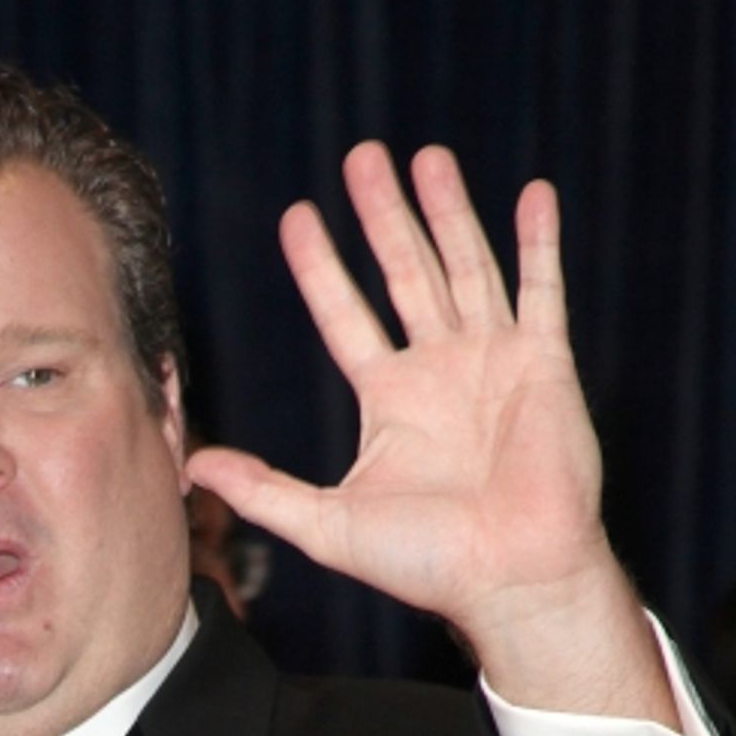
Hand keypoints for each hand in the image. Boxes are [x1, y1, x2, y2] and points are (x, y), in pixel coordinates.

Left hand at [190, 145, 676, 721]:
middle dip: (383, 215)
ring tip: (426, 158)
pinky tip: (534, 195)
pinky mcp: (544, 365)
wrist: (510, 579)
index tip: (296, 217)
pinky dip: (540, 243)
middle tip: (362, 156)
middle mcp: (439, 372)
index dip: (321, 267)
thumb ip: (262, 490)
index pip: (345, 315)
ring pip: (466, 267)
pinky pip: (543, 291)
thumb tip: (192, 468)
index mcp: (390, 401)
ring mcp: (493, 363)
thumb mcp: (326, 523)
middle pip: (405, 273)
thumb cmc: (427, 564)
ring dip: (449, 211)